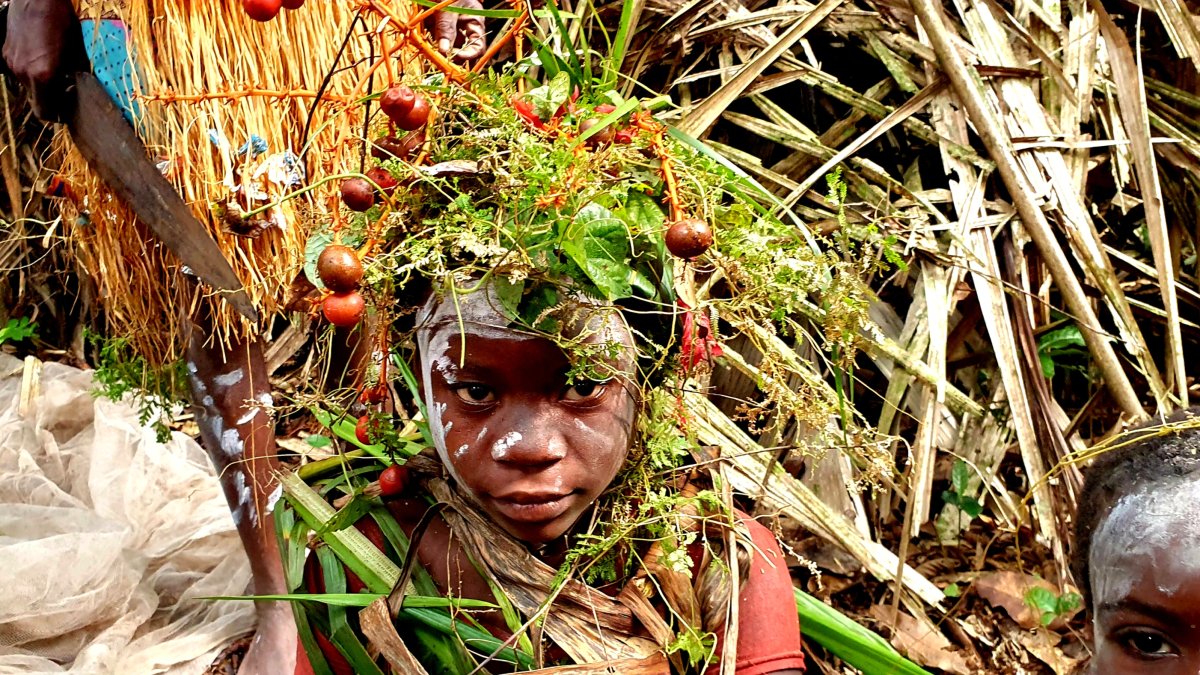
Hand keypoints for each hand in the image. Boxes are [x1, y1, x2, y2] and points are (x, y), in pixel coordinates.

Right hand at [3, 0, 80, 121]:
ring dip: (42, 84)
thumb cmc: (61, 21)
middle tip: (67, 90)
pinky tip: (44, 58)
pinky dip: (32, 72)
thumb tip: (80, 90)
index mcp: (42, 76)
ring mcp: (11, 63)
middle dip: (52, 99)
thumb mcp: (76, 51)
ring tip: (57, 72)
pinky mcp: (6, 54)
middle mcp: (23, 73)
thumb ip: (76, 75)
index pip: (45, 112)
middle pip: (37, 100)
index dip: (57, 115)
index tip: (68, 111)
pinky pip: (21, 71)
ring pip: (28, 86)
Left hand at [429, 0, 486, 63]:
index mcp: (475, 21)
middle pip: (464, 51)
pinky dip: (432, 48)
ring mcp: (452, 29)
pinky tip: (428, 49)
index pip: (478, 47)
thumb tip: (444, 51)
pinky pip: (437, 43)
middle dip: (455, 58)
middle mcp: (465, 28)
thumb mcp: (447, 8)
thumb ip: (446, 28)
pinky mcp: (438, 28)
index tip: (453, 57)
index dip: (468, 55)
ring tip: (433, 56)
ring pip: (449, 49)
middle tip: (442, 62)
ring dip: (442, 54)